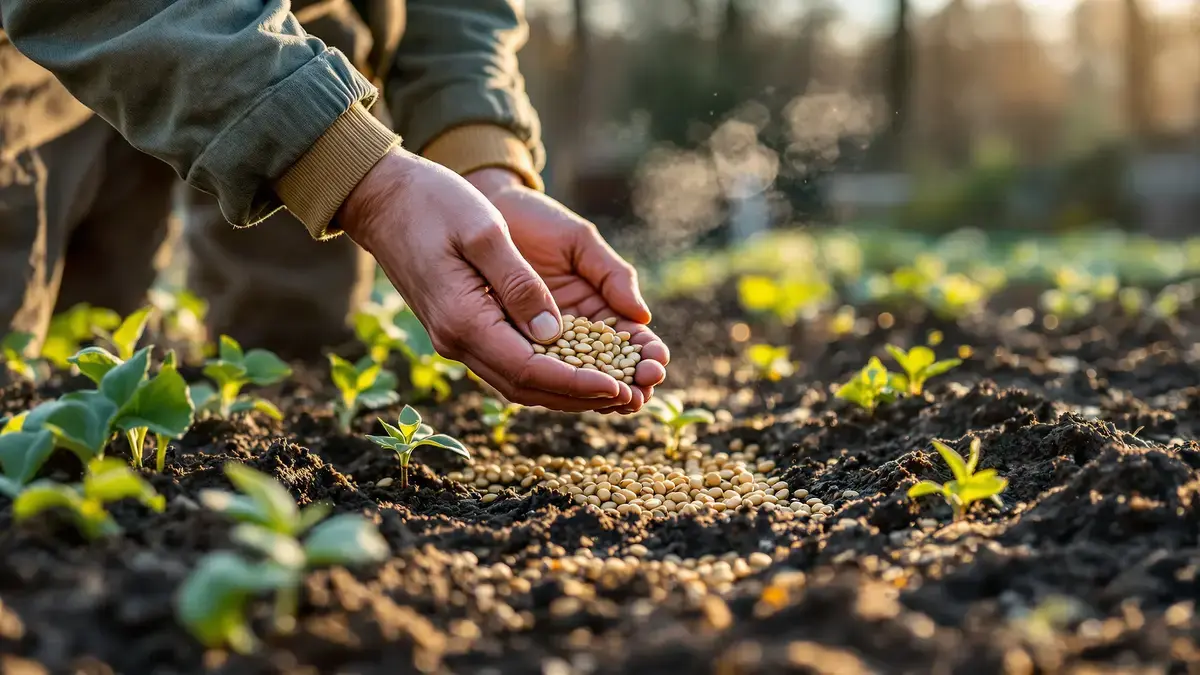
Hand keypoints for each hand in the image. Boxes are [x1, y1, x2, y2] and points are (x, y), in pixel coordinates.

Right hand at [338, 148, 633, 410]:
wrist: (383, 197)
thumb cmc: (434, 203)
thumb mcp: (484, 232)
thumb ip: (518, 283)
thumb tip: (551, 332)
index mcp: (463, 319)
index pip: (528, 370)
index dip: (577, 384)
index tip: (619, 387)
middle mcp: (457, 340)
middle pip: (526, 388)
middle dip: (580, 397)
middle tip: (631, 398)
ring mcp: (457, 337)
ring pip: (518, 382)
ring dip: (566, 391)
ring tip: (615, 390)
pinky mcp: (463, 327)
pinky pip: (509, 363)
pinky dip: (547, 372)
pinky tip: (580, 366)